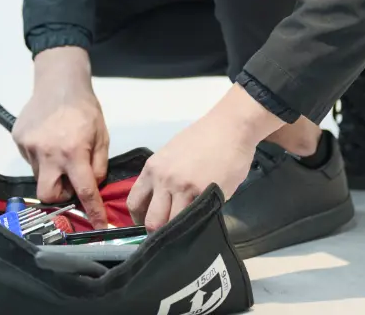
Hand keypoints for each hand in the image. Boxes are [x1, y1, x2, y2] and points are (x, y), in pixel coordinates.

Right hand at [11, 46, 111, 228]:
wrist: (58, 82)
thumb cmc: (84, 109)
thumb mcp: (101, 136)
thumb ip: (97, 165)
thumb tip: (92, 186)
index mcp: (73, 152)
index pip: (84, 191)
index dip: (93, 212)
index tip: (98, 226)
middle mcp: (48, 153)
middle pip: (48, 194)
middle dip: (60, 195)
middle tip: (69, 181)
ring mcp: (29, 147)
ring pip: (39, 176)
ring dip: (51, 173)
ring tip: (59, 151)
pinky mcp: (18, 140)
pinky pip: (30, 161)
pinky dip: (40, 158)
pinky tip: (47, 140)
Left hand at [128, 84, 283, 232]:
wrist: (229, 128)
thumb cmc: (201, 139)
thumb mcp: (170, 154)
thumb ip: (162, 178)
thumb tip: (160, 204)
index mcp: (152, 169)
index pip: (134, 203)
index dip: (139, 220)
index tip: (147, 226)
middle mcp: (164, 180)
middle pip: (152, 221)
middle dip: (158, 233)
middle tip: (168, 236)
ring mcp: (185, 189)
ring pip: (173, 225)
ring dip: (179, 233)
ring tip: (187, 232)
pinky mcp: (206, 195)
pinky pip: (197, 219)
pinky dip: (198, 225)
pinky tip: (201, 223)